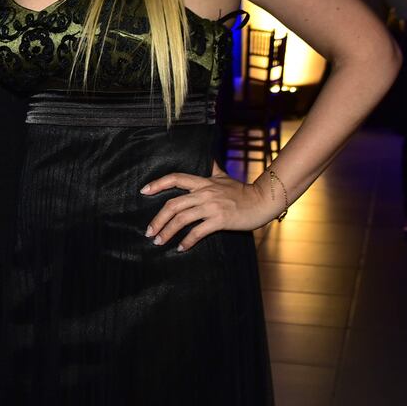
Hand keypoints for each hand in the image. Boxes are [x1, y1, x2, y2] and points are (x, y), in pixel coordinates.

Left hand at [142, 162, 273, 250]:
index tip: (144, 191)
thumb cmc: (242, 191)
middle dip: (158, 219)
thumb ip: (212, 168)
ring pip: (181, 219)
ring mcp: (212, 207)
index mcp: (203, 182)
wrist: (262, 201)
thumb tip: (207, 158)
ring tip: (159, 241)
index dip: (158, 184)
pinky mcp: (220, 220)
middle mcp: (204, 193)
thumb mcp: (223, 176)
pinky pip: (198, 232)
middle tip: (149, 231)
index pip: (175, 178)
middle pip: (173, 204)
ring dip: (167, 232)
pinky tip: (180, 248)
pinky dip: (187, 241)